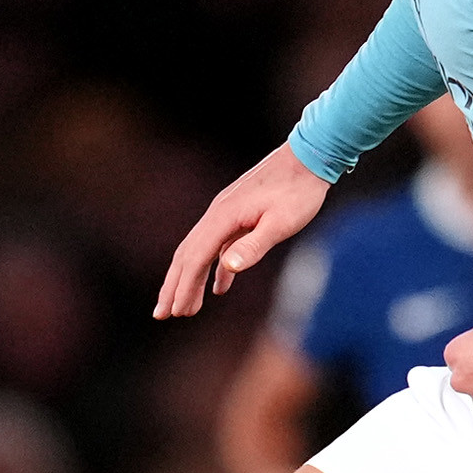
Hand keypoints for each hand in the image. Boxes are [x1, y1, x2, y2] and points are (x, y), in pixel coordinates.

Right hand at [157, 145, 330, 318]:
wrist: (310, 157)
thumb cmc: (299, 191)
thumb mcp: (281, 223)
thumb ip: (254, 245)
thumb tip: (226, 267)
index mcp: (224, 217)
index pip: (195, 258)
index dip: (184, 286)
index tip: (176, 312)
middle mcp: (218, 214)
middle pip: (187, 254)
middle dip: (173, 286)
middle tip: (162, 315)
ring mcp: (226, 213)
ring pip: (200, 250)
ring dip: (190, 279)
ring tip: (185, 308)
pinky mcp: (237, 214)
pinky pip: (218, 245)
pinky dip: (214, 268)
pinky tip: (218, 288)